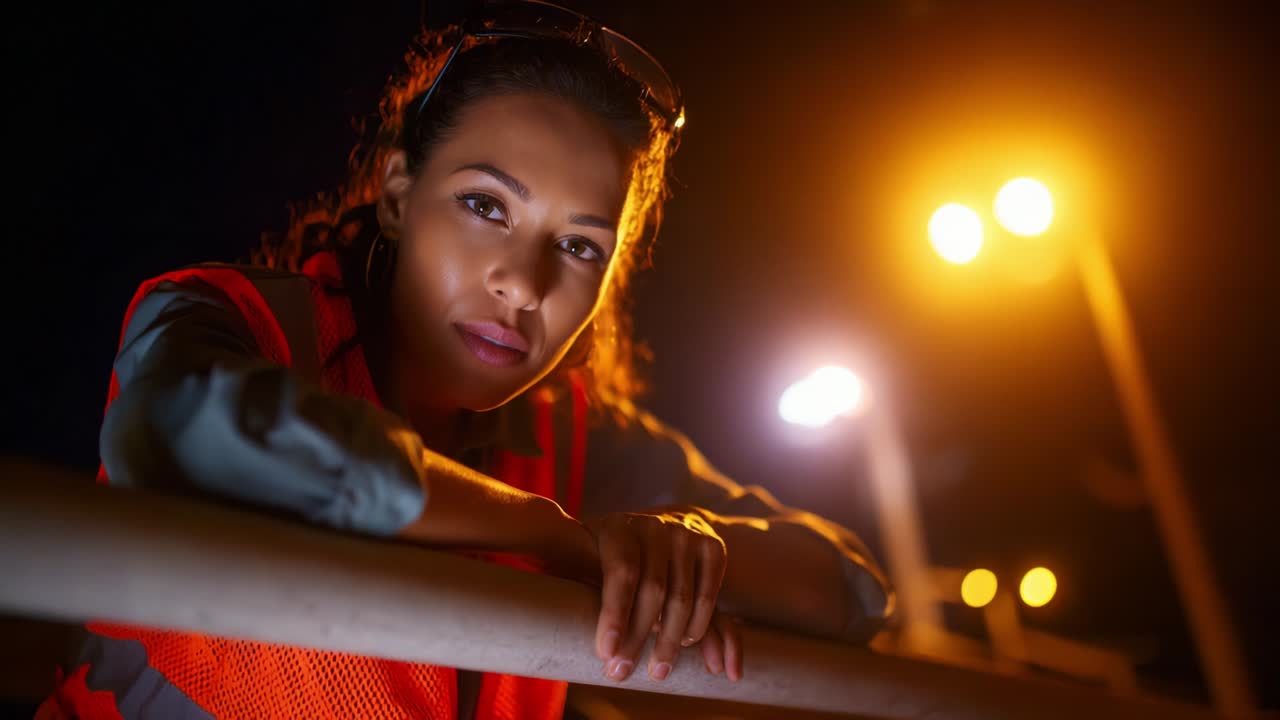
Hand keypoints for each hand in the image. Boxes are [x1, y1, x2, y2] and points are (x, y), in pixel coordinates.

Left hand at [584, 509, 741, 681]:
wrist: (661, 525)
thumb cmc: (612, 552)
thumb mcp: (587, 552)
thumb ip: (568, 569)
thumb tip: (533, 595)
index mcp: (618, 527)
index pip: (621, 572)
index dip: (614, 615)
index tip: (606, 653)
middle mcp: (655, 526)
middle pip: (653, 591)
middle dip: (638, 638)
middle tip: (624, 672)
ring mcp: (687, 535)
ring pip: (682, 599)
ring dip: (669, 641)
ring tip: (657, 668)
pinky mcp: (713, 547)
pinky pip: (708, 595)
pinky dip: (698, 625)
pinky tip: (685, 644)